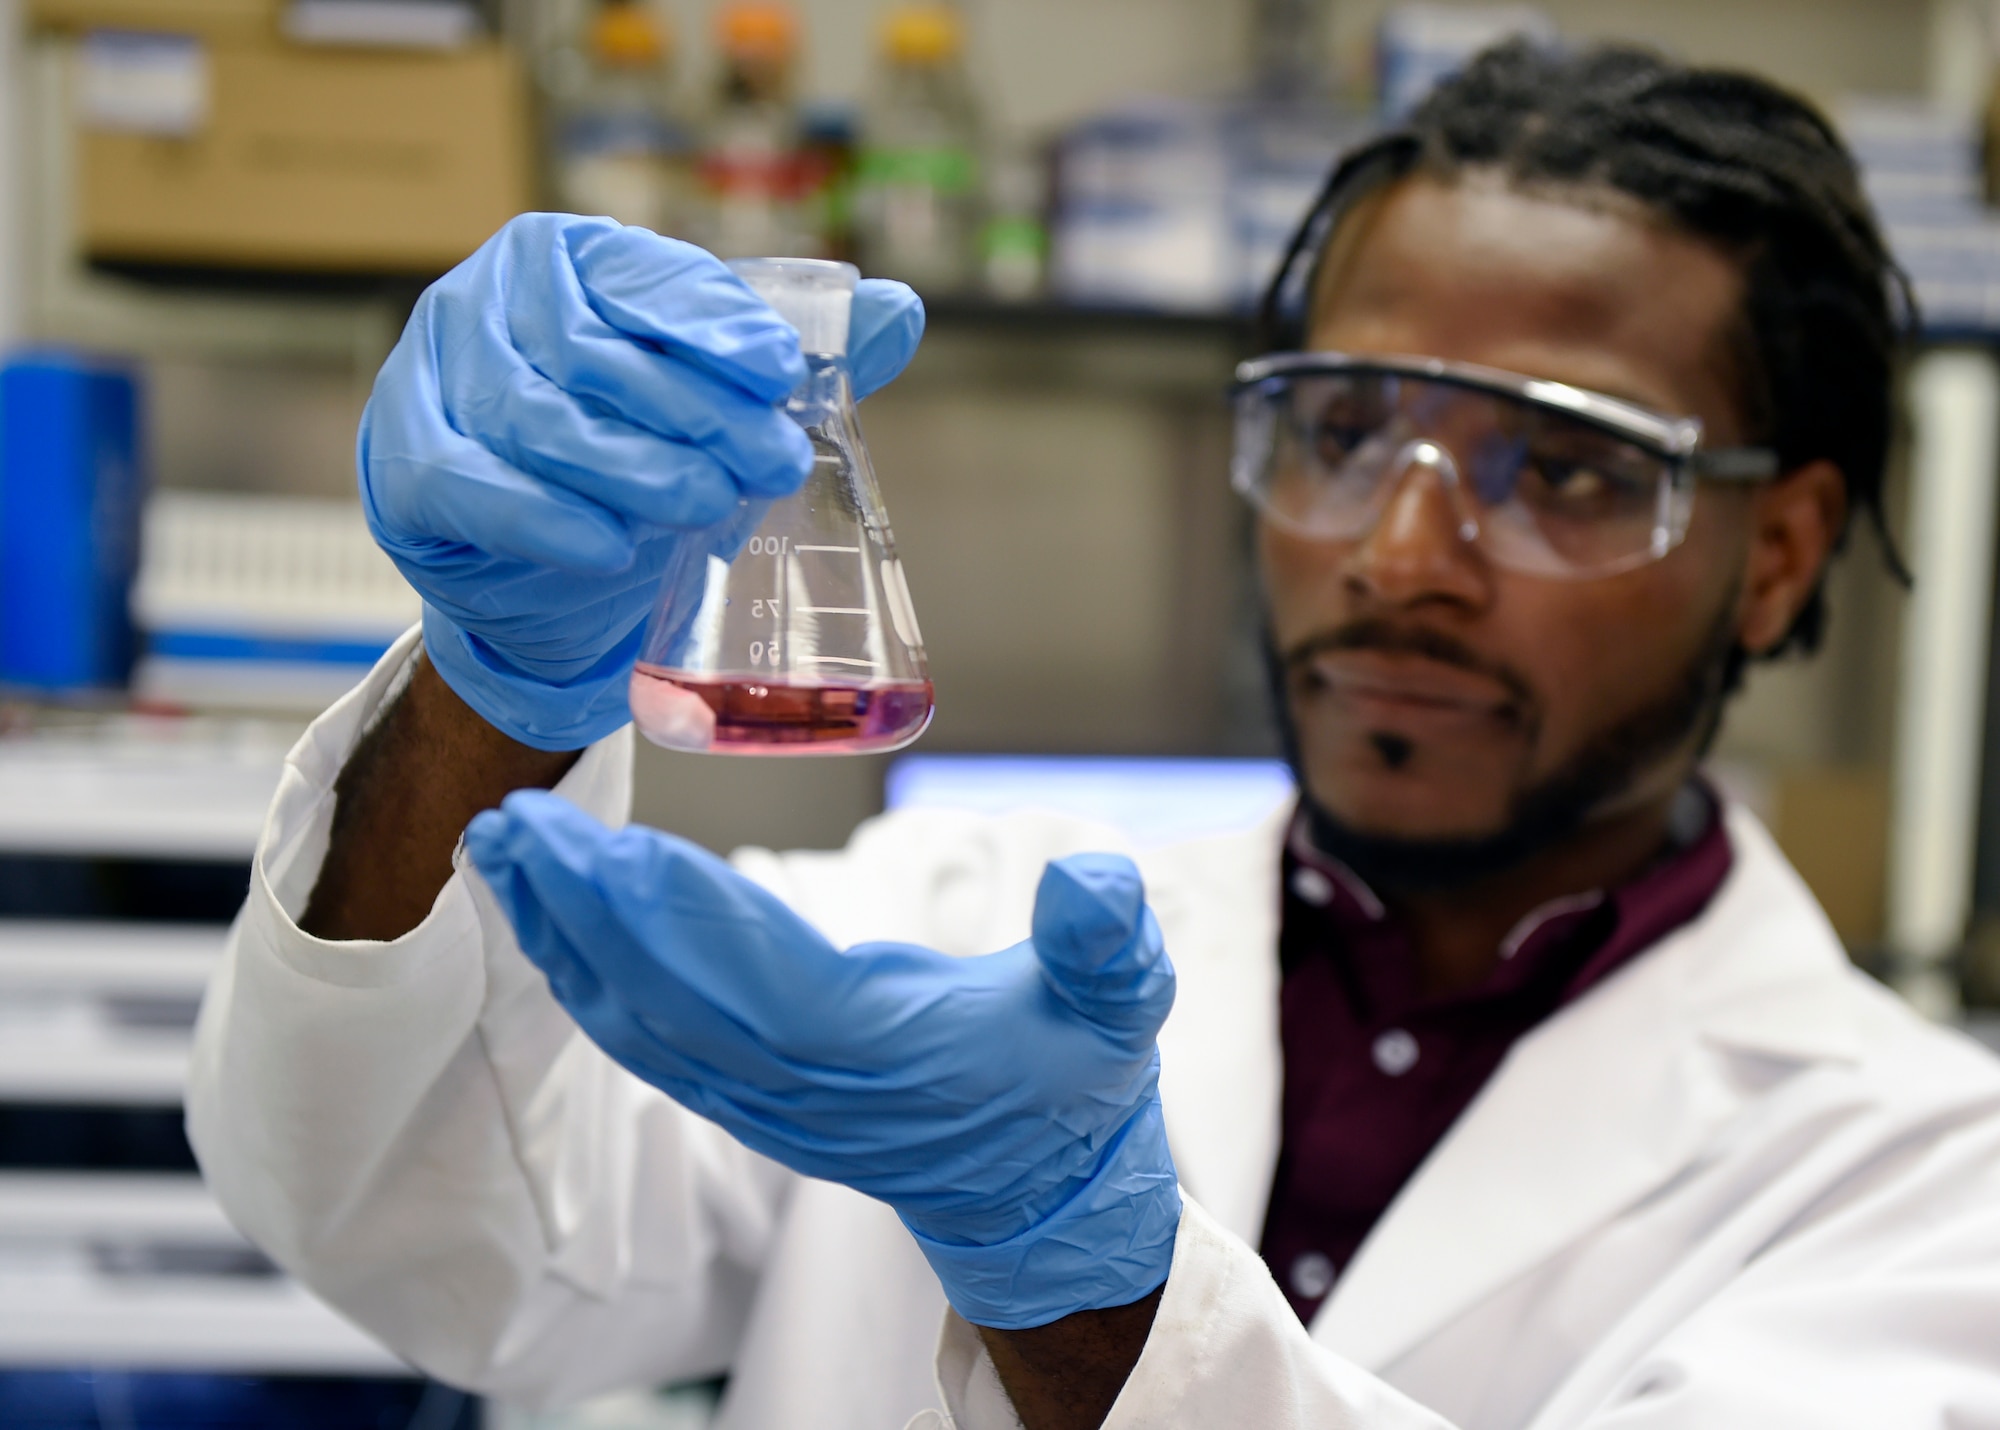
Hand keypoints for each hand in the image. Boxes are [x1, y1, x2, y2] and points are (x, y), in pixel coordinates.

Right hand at [359, 214, 923, 749]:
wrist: (534, 566)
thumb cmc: (625, 456)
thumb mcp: (705, 403)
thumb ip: (788, 357)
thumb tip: (899, 312)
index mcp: (572, 258)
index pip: (646, 278)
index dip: (715, 325)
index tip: (781, 370)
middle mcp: (492, 299)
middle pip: (600, 353)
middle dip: (695, 411)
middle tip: (770, 463)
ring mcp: (436, 375)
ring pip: (538, 419)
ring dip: (630, 466)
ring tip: (706, 503)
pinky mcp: (402, 461)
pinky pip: (473, 487)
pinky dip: (545, 518)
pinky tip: (608, 546)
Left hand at [465, 791, 1181, 1330]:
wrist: (1038, 1199)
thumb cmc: (1072, 1088)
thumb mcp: (1122, 1011)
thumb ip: (1109, 948)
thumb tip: (1094, 878)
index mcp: (882, 1053)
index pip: (755, 981)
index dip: (674, 917)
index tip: (602, 848)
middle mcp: (802, 1086)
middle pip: (668, 999)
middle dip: (585, 911)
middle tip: (514, 825)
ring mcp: (764, 1101)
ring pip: (640, 1021)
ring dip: (565, 937)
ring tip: (503, 854)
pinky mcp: (746, 1098)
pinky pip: (647, 1040)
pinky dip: (588, 980)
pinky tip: (549, 925)